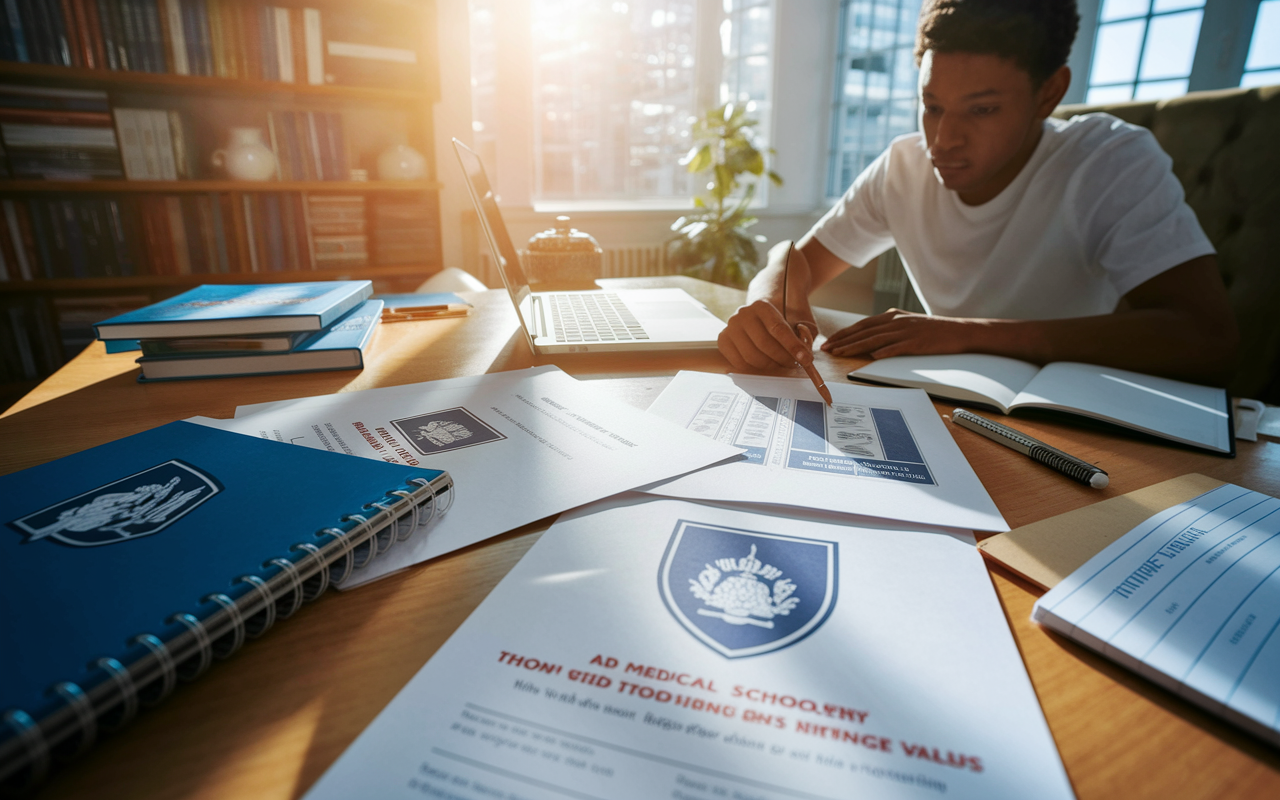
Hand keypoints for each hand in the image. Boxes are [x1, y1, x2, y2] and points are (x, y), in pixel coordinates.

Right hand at [718, 299, 815, 371]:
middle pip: (764, 344)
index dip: (793, 346)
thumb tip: (805, 351)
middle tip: (794, 364)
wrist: (757, 315)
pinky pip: (739, 363)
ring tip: (780, 364)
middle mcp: (743, 314)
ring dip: (770, 366)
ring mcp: (730, 327)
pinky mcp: (723, 340)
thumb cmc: (780, 320)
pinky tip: (765, 364)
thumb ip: (805, 333)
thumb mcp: (797, 319)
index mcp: (761, 306)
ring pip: (751, 356)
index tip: (806, 359)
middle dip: (782, 358)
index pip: (778, 329)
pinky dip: (754, 369)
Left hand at [821, 309, 988, 358]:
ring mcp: (906, 332)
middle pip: (864, 331)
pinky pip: (897, 347)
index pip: (862, 325)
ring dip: (855, 347)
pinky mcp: (917, 343)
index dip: (845, 333)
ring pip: (875, 339)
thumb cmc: (933, 331)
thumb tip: (872, 341)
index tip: (830, 340)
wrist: (959, 331)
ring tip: (840, 353)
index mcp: (893, 316)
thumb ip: (890, 328)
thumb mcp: (908, 324)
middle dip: (843, 340)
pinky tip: (871, 357)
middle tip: (827, 348)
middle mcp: (896, 321)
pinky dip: (884, 352)